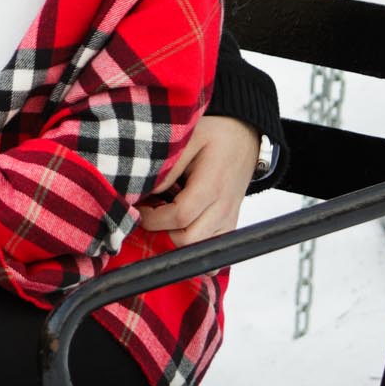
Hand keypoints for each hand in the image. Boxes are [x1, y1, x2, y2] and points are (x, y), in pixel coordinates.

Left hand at [138, 115, 257, 245]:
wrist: (244, 138)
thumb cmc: (215, 136)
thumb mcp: (189, 139)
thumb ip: (169, 167)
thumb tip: (148, 192)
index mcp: (212, 185)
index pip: (180, 216)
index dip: (154, 217)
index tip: (139, 207)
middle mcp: (224, 208)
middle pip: (188, 240)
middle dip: (161, 231)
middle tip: (148, 213)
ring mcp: (229, 220)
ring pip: (199, 249)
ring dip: (175, 239)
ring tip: (162, 218)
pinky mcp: (230, 226)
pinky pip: (210, 249)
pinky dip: (192, 245)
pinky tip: (178, 227)